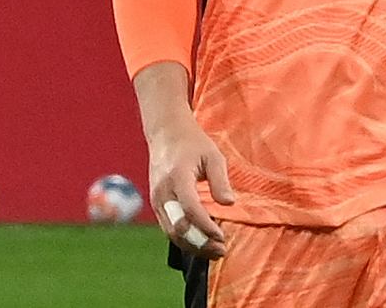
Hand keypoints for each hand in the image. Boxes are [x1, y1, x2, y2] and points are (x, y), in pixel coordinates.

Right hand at [147, 111, 234, 259]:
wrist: (166, 133)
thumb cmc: (192, 143)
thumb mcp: (213, 155)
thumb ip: (220, 180)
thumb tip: (229, 204)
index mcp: (178, 177)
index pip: (190, 209)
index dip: (206, 227)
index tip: (222, 237)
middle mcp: (163, 191)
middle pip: (178, 227)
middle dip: (199, 243)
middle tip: (221, 251)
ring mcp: (157, 199)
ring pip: (171, 232)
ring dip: (192, 245)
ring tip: (214, 252)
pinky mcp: (157, 204)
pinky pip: (168, 227)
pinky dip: (184, 239)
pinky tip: (201, 242)